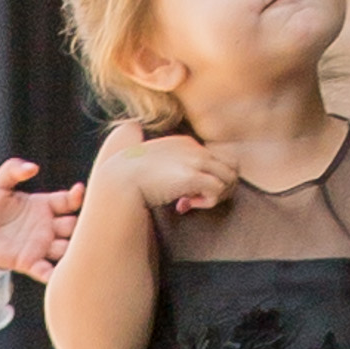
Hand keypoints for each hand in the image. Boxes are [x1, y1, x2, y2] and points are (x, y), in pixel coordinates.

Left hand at [0, 157, 85, 281]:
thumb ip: (13, 170)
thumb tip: (32, 168)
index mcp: (45, 206)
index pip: (69, 202)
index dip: (77, 197)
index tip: (79, 191)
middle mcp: (48, 227)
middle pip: (74, 227)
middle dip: (82, 226)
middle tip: (88, 225)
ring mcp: (41, 246)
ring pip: (66, 249)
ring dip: (73, 251)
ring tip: (80, 250)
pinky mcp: (29, 262)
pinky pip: (46, 271)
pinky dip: (53, 275)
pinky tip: (59, 277)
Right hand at [99, 119, 238, 217]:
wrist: (118, 179)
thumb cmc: (130, 177)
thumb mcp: (154, 165)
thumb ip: (170, 168)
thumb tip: (177, 184)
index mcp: (186, 143)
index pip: (215, 160)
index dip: (206, 179)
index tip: (185, 193)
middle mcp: (194, 148)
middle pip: (230, 167)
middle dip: (220, 186)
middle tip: (197, 200)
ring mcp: (194, 161)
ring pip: (230, 178)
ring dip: (216, 195)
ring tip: (192, 203)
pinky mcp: (192, 177)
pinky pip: (218, 189)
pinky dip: (208, 202)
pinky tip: (186, 205)